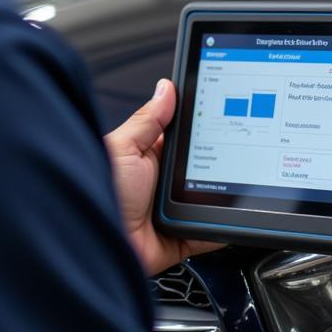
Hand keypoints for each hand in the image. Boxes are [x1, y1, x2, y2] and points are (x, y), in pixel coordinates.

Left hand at [104, 79, 224, 275]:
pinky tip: (236, 215)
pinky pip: (211, 232)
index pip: (187, 138)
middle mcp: (164, 183)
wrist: (92, 242)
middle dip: (222, 162)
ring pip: (213, 199)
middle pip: (206, 168)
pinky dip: (224, 226)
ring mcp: (174, 211)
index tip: (228, 115)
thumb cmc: (95, 191)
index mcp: (150, 156)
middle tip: (237, 152)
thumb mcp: (123, 147)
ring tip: (239, 184)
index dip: (206, 128)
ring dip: (224, 194)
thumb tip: (166, 88)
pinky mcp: (181, 237)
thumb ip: (148, 120)